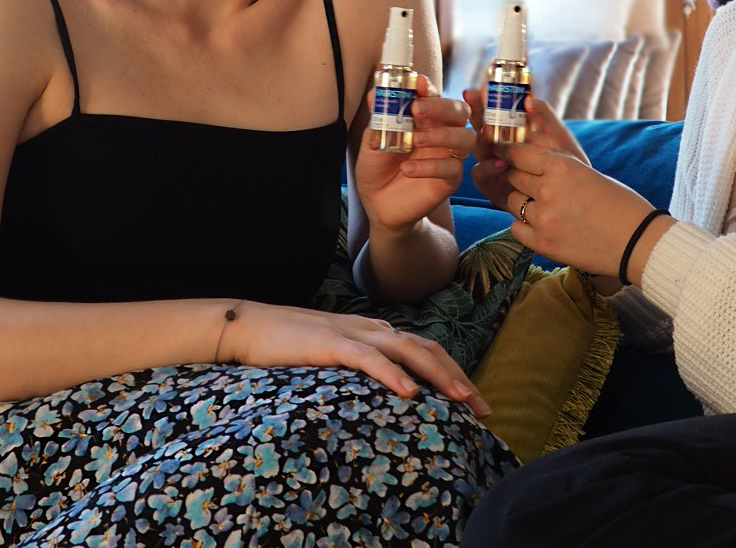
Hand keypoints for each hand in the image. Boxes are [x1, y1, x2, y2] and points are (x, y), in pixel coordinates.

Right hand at [223, 303, 489, 416]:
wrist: (251, 326)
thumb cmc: (294, 347)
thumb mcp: (339, 358)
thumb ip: (366, 368)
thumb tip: (394, 393)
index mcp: (377, 334)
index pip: (427, 351)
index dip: (455, 374)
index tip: (477, 403)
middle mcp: (373, 329)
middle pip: (427, 350)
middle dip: (459, 378)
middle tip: (483, 409)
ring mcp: (354, 333)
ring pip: (407, 351)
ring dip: (438, 375)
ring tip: (461, 399)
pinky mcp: (331, 343)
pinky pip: (368, 359)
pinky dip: (392, 374)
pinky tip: (409, 392)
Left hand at [354, 75, 474, 232]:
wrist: (377, 203)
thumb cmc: (377, 167)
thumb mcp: (372, 140)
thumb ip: (379, 118)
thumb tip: (374, 92)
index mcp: (425, 118)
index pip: (434, 95)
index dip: (428, 88)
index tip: (417, 83)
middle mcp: (442, 132)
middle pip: (460, 111)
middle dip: (442, 106)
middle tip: (418, 109)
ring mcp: (449, 155)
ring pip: (466, 138)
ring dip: (442, 135)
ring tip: (415, 140)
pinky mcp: (450, 180)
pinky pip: (452, 169)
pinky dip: (430, 166)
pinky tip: (407, 169)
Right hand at [461, 91, 589, 210]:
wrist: (572, 198)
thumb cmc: (566, 166)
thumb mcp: (559, 138)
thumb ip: (546, 118)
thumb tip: (530, 98)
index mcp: (513, 133)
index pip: (495, 111)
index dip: (486, 98)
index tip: (481, 87)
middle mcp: (498, 147)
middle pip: (480, 126)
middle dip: (476, 111)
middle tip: (473, 99)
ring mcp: (492, 166)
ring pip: (477, 148)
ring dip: (481, 138)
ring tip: (489, 131)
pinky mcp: (491, 187)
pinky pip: (480, 175)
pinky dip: (486, 168)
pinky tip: (499, 163)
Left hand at [497, 141, 662, 277]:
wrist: (638, 242)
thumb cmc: (620, 203)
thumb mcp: (587, 171)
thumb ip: (557, 161)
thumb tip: (530, 145)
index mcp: (562, 167)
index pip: (518, 153)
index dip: (507, 152)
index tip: (502, 152)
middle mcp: (548, 190)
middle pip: (514, 177)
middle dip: (520, 177)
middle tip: (531, 183)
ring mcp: (543, 219)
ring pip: (513, 202)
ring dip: (523, 202)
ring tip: (544, 207)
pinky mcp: (543, 243)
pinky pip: (516, 228)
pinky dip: (524, 225)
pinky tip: (542, 224)